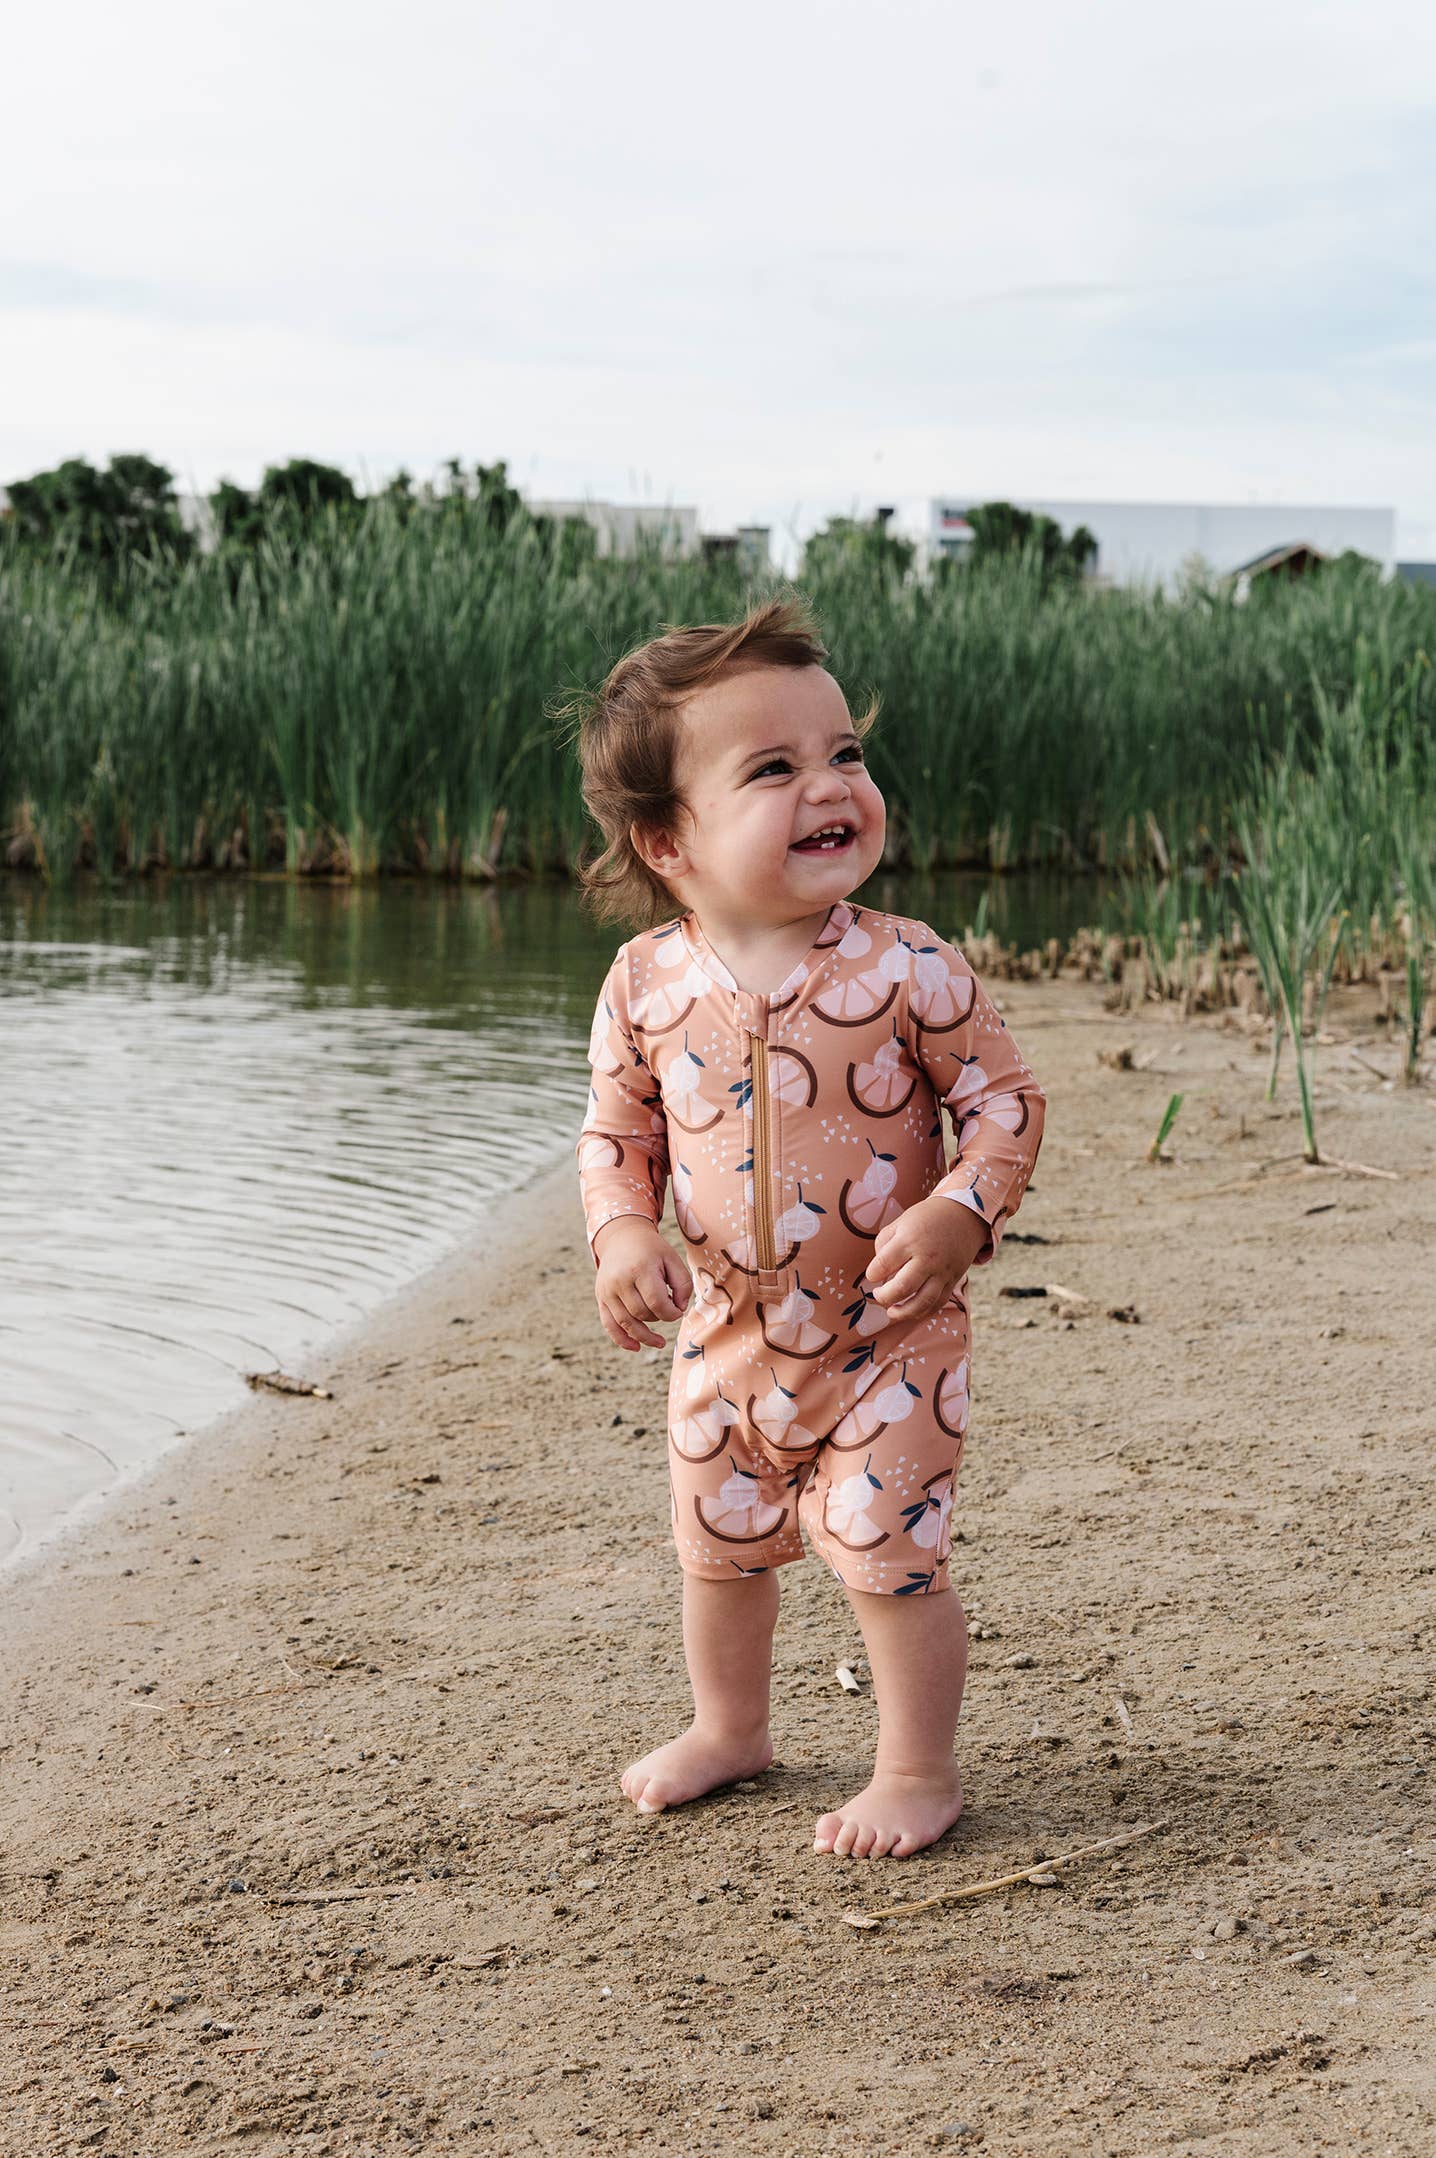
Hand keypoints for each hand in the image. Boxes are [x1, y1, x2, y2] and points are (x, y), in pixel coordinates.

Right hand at [592, 1218, 692, 1351]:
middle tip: (668, 1311)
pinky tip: (636, 1347)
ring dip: (644, 1336)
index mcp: (640, 1269)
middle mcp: (619, 1281)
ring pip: (626, 1323)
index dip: (671, 1313)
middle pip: (641, 1313)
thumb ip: (683, 1285)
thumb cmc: (652, 1251)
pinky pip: (609, 1325)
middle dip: (659, 1318)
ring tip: (659, 1342)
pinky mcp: (601, 1298)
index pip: (656, 1302)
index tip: (678, 1310)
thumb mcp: (673, 1260)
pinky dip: (621, 1339)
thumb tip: (678, 1310)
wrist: (622, 1237)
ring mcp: (607, 1291)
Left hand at [863, 1196, 987, 1322]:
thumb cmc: (926, 1219)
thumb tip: (878, 1271)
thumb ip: (883, 1244)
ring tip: (891, 1312)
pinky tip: (910, 1310)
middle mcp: (927, 1258)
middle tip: (878, 1294)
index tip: (872, 1275)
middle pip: (903, 1287)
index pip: (883, 1264)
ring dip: (903, 1313)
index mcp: (910, 1240)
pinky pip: (938, 1303)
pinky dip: (923, 1312)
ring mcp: (942, 1271)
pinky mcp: (952, 1280)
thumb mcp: (900, 1222)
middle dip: (884, 1297)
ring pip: (922, 1302)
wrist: (963, 1216)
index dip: (872, 1274)